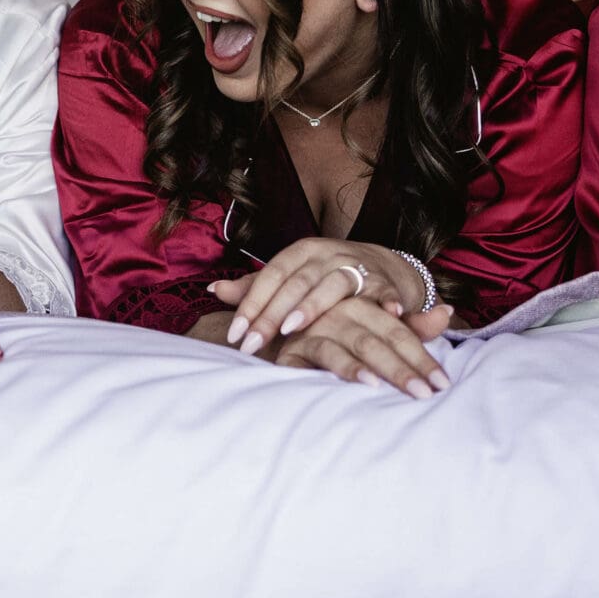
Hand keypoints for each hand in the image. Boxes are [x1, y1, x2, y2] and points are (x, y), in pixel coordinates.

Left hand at [207, 238, 450, 353]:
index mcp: (300, 252)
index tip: (235, 335)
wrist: (379, 267)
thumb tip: (214, 290)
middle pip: (295, 285)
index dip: (251, 304)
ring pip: (332, 285)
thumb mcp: (290, 277)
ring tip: (293, 327)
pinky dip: (384, 302)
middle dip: (271, 316)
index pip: (270, 277)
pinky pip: (383, 292)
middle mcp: (327, 255)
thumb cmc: (324, 277)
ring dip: (314, 305)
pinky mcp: (384, 283)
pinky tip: (382, 315)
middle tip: (252, 345)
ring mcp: (356, 266)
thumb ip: (254, 287)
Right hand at [271, 295, 452, 396]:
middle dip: (406, 367)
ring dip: (381, 367)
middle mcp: (342, 313)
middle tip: (428, 393)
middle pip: (381, 339)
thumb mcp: (374, 329)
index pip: (400, 332)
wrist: (277, 331)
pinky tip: (364, 381)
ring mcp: (319, 328)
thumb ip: (411, 327)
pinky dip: (346, 367)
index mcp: (364, 306)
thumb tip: (447, 311)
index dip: (422, 356)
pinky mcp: (296, 347)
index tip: (443, 383)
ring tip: (402, 387)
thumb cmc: (334, 336)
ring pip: (357, 344)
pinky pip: (324, 355)